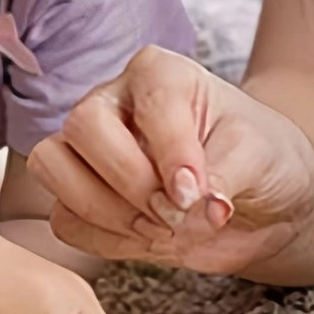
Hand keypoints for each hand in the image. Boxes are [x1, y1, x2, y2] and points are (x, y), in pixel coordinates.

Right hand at [28, 46, 313, 274]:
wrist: (258, 201)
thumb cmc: (258, 159)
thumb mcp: (260, 157)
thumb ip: (228, 174)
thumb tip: (202, 206)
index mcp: (159, 74)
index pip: (148, 99)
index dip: (169, 152)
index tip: (195, 194)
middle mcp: (113, 101)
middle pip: (82, 126)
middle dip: (129, 182)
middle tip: (174, 214)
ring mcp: (88, 148)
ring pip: (53, 165)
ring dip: (104, 211)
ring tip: (159, 229)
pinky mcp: (80, 196)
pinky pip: (63, 218)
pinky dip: (101, 239)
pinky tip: (145, 240)